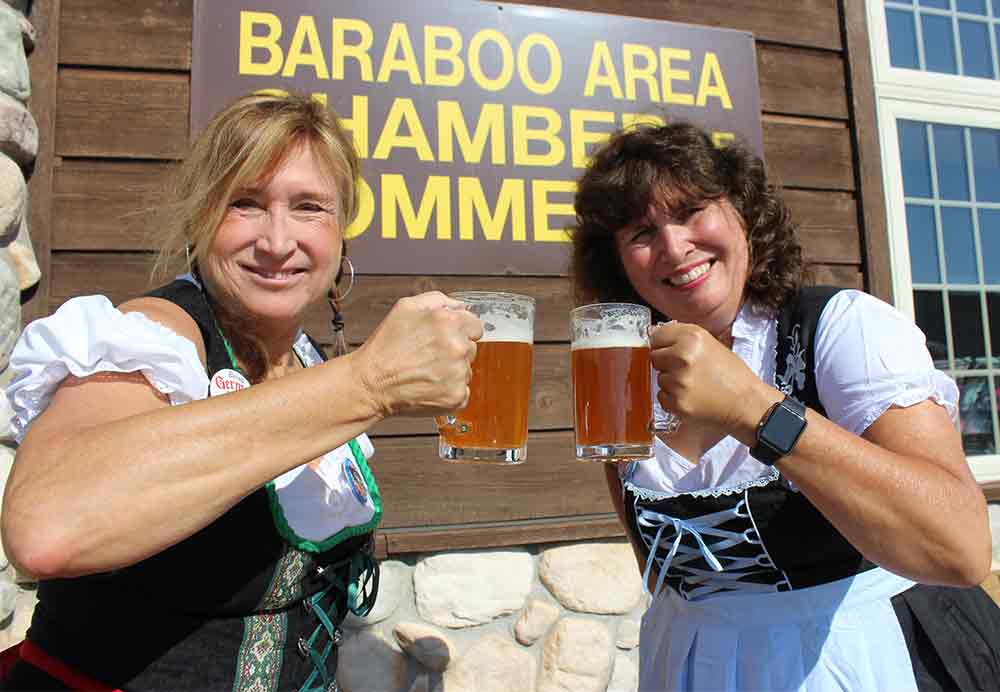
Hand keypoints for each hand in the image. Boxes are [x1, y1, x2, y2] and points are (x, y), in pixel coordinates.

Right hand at [351, 291, 483, 417]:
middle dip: (454, 350)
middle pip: (471, 348)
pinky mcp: (456, 396)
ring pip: (466, 370)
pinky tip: (429, 385)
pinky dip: (449, 390)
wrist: (371, 383)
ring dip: (451, 371)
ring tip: (425, 370)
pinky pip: (462, 391)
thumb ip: (438, 300)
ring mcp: (459, 374)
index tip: (446, 338)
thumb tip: (460, 306)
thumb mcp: (406, 307)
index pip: (476, 326)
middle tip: (428, 355)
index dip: (460, 331)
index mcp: (449, 322)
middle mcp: (458, 347)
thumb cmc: (385, 348)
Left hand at [649, 321, 779, 441]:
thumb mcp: (709, 342)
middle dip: (667, 363)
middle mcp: (682, 357)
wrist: (745, 402)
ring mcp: (678, 382)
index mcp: (691, 338)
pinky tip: (692, 396)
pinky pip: (662, 397)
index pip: (656, 337)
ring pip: (659, 379)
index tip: (673, 350)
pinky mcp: (677, 403)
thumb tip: (652, 333)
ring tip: (694, 383)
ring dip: (671, 382)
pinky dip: (673, 399)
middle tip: (689, 369)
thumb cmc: (731, 373)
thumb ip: (681, 335)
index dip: (665, 344)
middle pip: (654, 357)